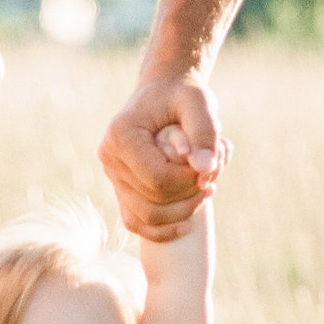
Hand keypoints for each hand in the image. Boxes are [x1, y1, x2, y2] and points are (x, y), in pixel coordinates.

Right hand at [101, 71, 226, 241]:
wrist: (164, 94)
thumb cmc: (182, 95)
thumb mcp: (198, 102)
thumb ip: (205, 132)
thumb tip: (205, 169)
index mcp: (121, 136)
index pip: (159, 179)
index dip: (190, 181)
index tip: (213, 164)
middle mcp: (109, 159)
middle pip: (153, 202)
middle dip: (191, 195)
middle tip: (214, 175)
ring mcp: (112, 177)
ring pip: (147, 218)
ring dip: (183, 212)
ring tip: (207, 190)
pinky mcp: (121, 189)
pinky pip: (137, 223)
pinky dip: (163, 230)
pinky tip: (188, 223)